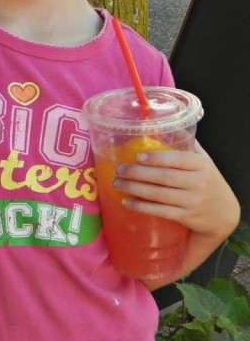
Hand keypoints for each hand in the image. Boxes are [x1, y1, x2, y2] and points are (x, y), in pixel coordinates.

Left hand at [114, 141, 239, 241]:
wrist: (224, 213)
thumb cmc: (208, 181)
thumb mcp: (203, 161)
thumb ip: (186, 145)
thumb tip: (163, 123)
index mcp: (202, 166)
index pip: (180, 159)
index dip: (158, 158)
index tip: (137, 156)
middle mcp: (199, 183)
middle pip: (165, 177)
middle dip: (138, 173)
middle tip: (118, 169)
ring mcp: (193, 201)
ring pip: (160, 194)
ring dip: (134, 188)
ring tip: (116, 183)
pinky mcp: (186, 217)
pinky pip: (160, 211)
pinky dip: (141, 207)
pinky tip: (127, 202)